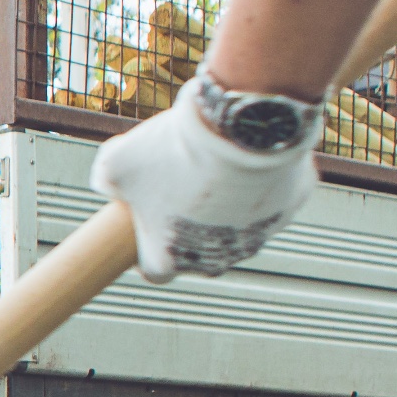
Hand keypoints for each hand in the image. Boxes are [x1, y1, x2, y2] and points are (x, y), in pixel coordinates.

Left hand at [90, 73, 316, 281]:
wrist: (239, 125)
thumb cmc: (175, 150)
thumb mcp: (115, 162)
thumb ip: (106, 180)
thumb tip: (106, 183)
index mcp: (169, 258)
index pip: (155, 270)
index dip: (147, 249)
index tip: (145, 227)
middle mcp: (217, 258)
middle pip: (198, 253)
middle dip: (188, 228)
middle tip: (180, 189)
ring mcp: (258, 235)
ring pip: (238, 229)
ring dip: (226, 208)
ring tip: (214, 169)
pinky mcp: (290, 207)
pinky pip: (272, 199)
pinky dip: (260, 182)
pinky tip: (248, 156)